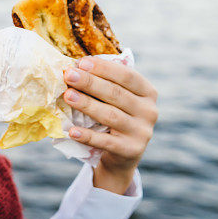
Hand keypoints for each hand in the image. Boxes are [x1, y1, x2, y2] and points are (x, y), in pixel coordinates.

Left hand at [62, 56, 157, 193]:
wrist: (123, 156)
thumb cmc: (116, 116)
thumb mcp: (118, 99)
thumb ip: (105, 83)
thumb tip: (76, 67)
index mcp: (148, 92)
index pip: (127, 75)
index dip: (104, 68)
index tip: (82, 62)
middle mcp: (149, 111)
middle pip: (116, 93)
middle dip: (90, 82)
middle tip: (69, 75)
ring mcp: (142, 132)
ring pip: (110, 115)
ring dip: (87, 104)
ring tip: (67, 96)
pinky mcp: (131, 151)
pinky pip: (105, 141)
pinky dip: (87, 136)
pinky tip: (72, 131)